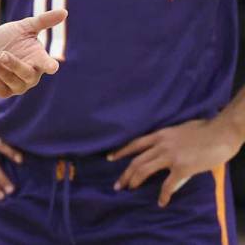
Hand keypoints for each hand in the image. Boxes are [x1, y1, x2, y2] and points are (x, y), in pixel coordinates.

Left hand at [0, 9, 65, 96]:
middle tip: (2, 54)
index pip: (47, 65)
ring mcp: (16, 86)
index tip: (52, 67)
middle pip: (26, 74)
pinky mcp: (1, 91)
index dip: (49, 65)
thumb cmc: (12, 39)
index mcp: (39, 60)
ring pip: (9, 80)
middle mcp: (30, 76)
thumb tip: (64, 11)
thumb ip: (43, 21)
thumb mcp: (26, 27)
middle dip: (13, 64)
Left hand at [109, 119, 241, 206]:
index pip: (135, 144)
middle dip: (125, 174)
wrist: (221, 132)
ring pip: (144, 170)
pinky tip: (161, 202)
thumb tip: (164, 143)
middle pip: (136, 161)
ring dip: (135, 181)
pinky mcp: (183, 168)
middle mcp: (161, 145)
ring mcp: (171, 156)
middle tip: (118, 185)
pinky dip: (163, 195)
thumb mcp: (180, 129)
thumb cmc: (205, 129)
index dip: (121, 152)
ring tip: (130, 190)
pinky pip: (168, 185)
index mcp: (160, 135)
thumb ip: (169, 138)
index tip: (109, 158)